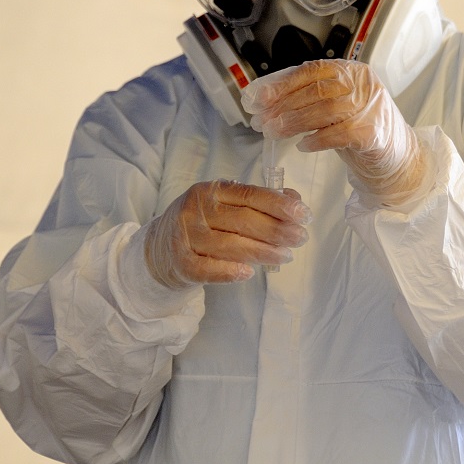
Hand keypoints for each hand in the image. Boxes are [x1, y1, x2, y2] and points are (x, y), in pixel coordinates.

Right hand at [142, 180, 309, 288]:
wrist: (159, 249)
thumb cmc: (203, 225)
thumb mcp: (226, 206)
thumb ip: (259, 202)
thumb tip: (295, 200)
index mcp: (211, 190)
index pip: (248, 194)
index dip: (278, 204)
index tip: (303, 214)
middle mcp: (196, 210)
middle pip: (242, 219)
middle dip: (276, 229)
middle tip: (301, 237)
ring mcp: (186, 236)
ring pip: (229, 244)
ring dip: (262, 252)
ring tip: (286, 256)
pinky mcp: (180, 262)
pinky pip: (207, 269)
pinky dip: (228, 271)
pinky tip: (250, 273)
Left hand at [241, 60, 427, 204]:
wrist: (397, 157)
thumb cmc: (361, 130)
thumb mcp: (335, 106)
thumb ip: (307, 98)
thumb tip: (265, 99)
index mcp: (352, 71)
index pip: (311, 70)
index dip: (282, 83)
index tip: (259, 97)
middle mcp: (363, 84)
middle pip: (316, 90)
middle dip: (283, 105)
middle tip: (262, 120)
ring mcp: (371, 106)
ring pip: (325, 109)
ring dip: (294, 122)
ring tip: (275, 132)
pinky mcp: (374, 132)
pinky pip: (338, 133)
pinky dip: (317, 139)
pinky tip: (304, 145)